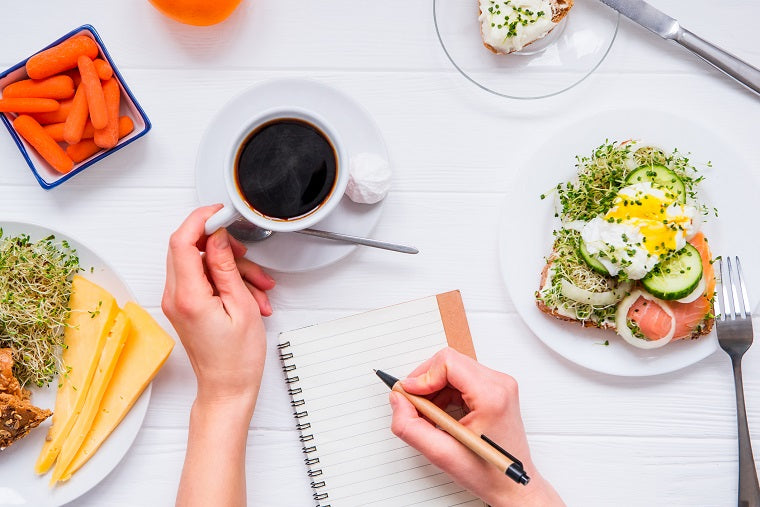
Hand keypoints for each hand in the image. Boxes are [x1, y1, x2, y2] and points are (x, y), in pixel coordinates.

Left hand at [162, 205, 275, 409]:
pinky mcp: (185, 306)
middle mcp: (175, 297)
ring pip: (201, 264)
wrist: (228, 388)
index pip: (183, 241)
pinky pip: (203, 280)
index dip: (200, 220)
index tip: (220, 213)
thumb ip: (226, 267)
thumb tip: (218, 238)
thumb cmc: (237, 359)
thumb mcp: (241, 306)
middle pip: (189, 248)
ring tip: (257, 288)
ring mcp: (177, 302)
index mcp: (188, 296)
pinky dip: (226, 281)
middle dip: (221, 245)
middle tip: (244, 253)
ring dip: (231, 268)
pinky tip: (249, 296)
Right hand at [389, 348, 563, 506]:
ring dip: (433, 388)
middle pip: (449, 361)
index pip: (448, 363)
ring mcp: (499, 385)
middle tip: (413, 404)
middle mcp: (499, 384)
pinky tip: (439, 413)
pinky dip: (443, 391)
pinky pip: (460, 378)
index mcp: (491, 396)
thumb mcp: (441, 454)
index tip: (409, 394)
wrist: (511, 486)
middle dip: (425, 381)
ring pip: (453, 368)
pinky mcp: (495, 390)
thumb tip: (398, 401)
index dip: (422, 377)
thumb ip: (410, 426)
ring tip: (428, 414)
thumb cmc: (488, 474)